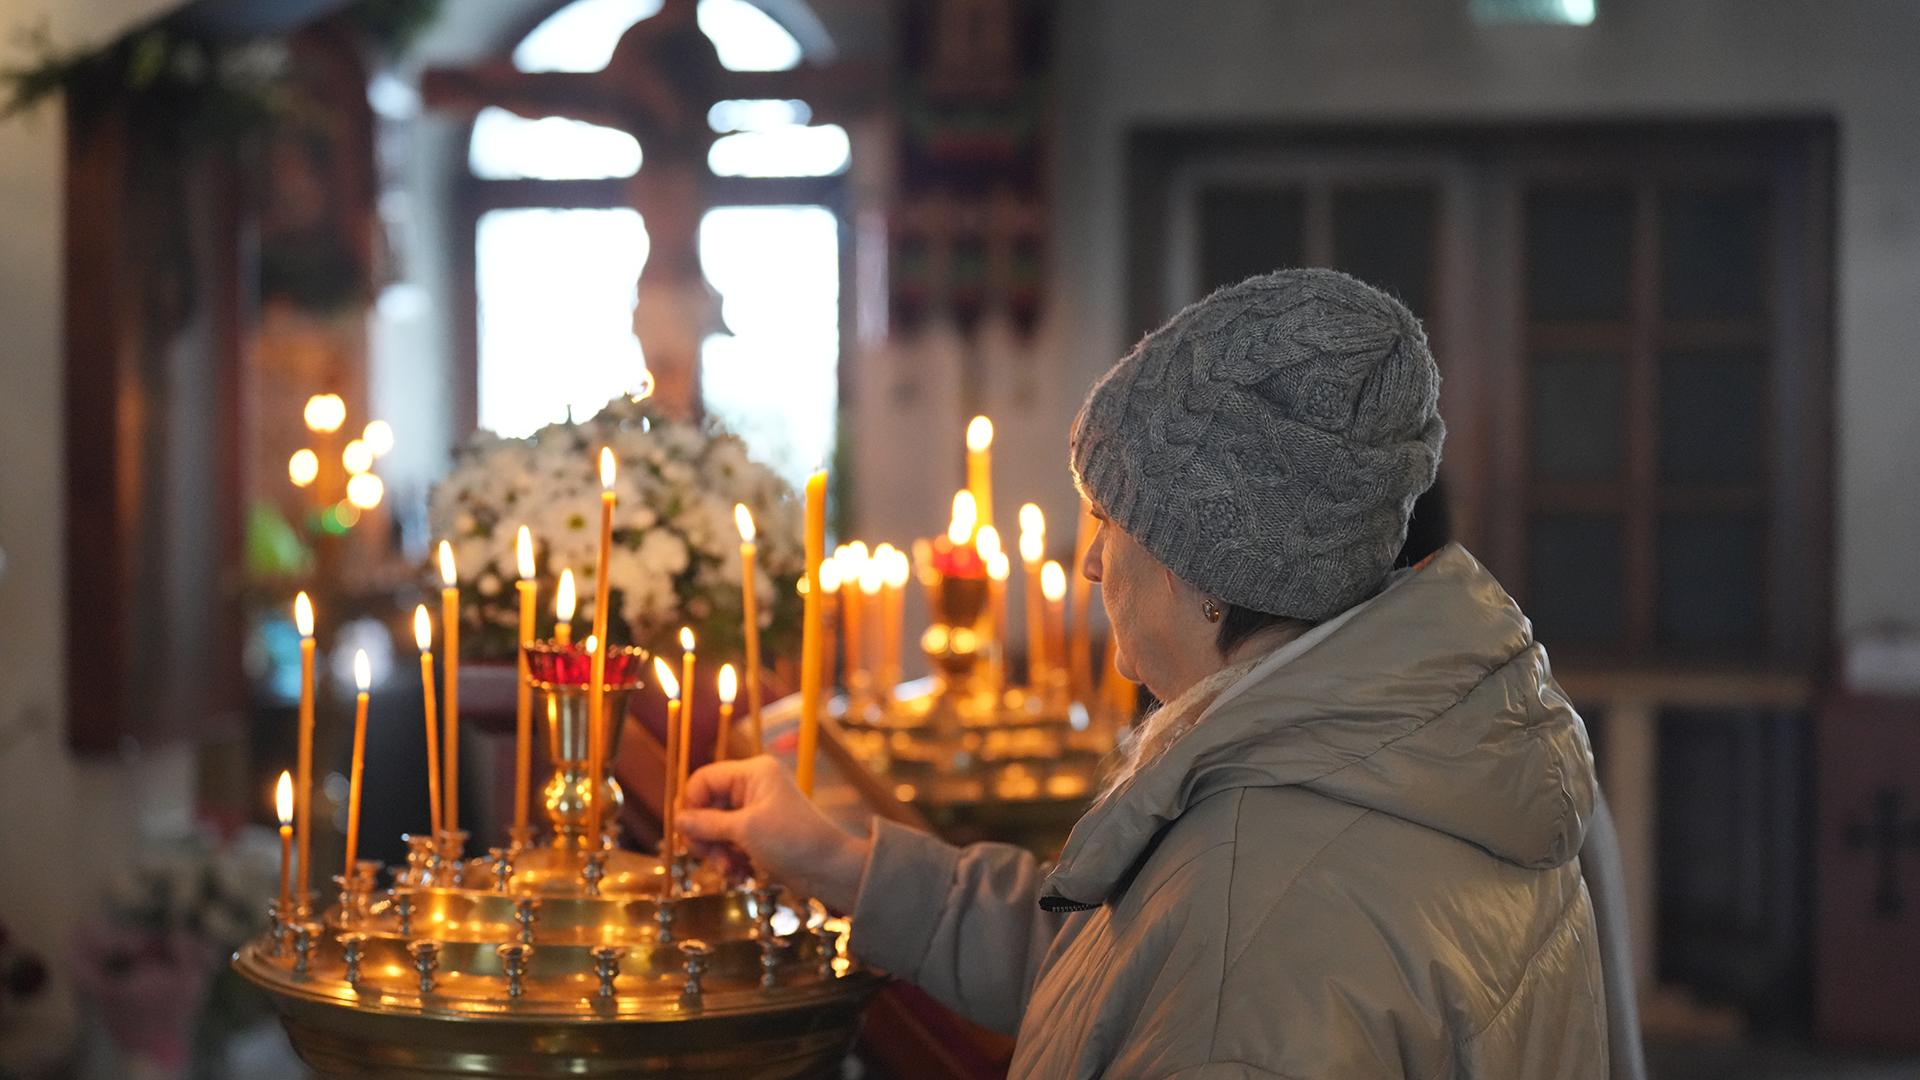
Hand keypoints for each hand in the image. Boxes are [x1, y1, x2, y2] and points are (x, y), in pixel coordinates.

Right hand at [679, 756, 870, 911]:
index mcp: (752, 773)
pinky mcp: (760, 835)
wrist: (831, 869)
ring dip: (717, 853)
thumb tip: (676, 820)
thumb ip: (706, 824)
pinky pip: (731, 844)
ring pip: (717, 829)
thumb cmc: (793, 841)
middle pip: (707, 806)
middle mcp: (753, 787)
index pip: (704, 779)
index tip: (685, 832)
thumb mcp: (744, 830)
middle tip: (707, 857)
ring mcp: (756, 812)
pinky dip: (731, 860)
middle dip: (705, 836)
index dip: (690, 805)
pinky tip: (740, 875)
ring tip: (729, 871)